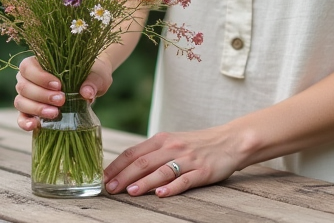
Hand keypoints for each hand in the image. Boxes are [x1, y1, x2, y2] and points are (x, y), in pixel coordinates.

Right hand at [14, 55, 113, 130]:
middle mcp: (29, 78)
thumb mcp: (97, 75)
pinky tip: (35, 126)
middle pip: (23, 86)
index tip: (59, 85)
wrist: (92, 86)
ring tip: (55, 113)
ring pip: (20, 101)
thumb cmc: (92, 75)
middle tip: (61, 100)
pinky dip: (25, 122)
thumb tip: (86, 93)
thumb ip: (93, 81)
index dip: (40, 77)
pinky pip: (21, 117)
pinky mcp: (32, 112)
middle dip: (41, 95)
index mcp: (39, 62)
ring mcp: (28, 96)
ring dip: (36, 108)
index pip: (28, 67)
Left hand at [103, 125, 244, 197]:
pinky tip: (161, 194)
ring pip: (162, 171)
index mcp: (162, 139)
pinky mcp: (203, 172)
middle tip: (111, 189)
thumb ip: (152, 153)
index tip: (103, 178)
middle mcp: (173, 147)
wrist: (229, 141)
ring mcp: (188, 160)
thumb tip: (125, 168)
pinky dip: (172, 187)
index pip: (134, 152)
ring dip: (145, 182)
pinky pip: (185, 180)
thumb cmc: (196, 144)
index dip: (117, 166)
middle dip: (124, 176)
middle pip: (144, 162)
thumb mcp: (172, 142)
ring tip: (131, 192)